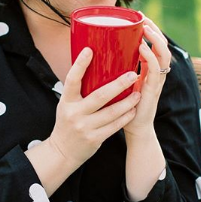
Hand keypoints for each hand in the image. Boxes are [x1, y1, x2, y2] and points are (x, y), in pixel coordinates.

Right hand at [49, 47, 141, 167]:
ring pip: (111, 112)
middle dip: (119, 85)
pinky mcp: (94, 139)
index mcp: (66, 101)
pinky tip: (133, 109)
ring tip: (138, 93)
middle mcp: (74, 113)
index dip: (80, 65)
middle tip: (133, 74)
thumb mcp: (67, 104)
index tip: (90, 50)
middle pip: (100, 96)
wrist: (62, 151)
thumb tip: (93, 65)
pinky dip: (125, 117)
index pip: (72, 79)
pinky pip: (114, 126)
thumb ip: (78, 90)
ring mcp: (84, 127)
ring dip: (128, 102)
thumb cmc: (68, 121)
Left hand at [123, 17, 170, 140]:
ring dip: (155, 39)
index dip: (150, 29)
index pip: (155, 44)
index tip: (140, 16)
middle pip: (162, 45)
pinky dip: (150, 57)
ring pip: (163, 54)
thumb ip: (113, 69)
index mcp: (149, 69)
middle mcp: (156, 73)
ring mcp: (157, 81)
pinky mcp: (153, 91)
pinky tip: (142, 48)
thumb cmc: (123, 107)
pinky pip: (156, 70)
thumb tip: (92, 52)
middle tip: (144, 17)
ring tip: (146, 28)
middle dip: (155, 29)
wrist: (132, 129)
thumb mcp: (119, 83)